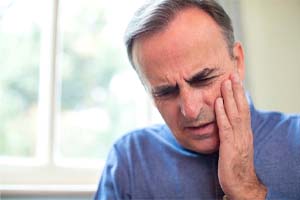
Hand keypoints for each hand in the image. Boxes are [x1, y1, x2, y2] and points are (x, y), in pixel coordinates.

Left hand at [215, 73, 266, 199]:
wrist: (240, 184)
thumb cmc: (236, 164)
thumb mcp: (235, 144)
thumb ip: (231, 131)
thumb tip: (224, 119)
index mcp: (245, 132)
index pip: (243, 109)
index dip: (239, 94)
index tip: (235, 80)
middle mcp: (243, 132)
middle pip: (241, 107)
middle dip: (236, 90)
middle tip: (231, 74)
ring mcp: (237, 139)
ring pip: (234, 113)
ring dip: (229, 97)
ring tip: (225, 82)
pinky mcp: (229, 146)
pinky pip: (225, 127)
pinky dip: (221, 113)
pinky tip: (217, 103)